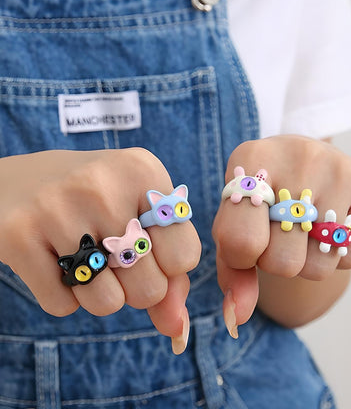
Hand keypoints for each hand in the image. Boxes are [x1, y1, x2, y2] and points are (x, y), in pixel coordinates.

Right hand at [0, 149, 200, 353]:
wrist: (25, 180)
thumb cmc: (99, 203)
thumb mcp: (144, 216)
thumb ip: (172, 272)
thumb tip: (177, 328)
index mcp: (143, 171)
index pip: (184, 257)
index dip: (168, 266)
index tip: (149, 248)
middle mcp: (102, 184)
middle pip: (150, 288)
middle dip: (137, 285)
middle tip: (114, 255)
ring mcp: (56, 208)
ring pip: (106, 303)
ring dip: (101, 293)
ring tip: (87, 258)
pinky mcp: (17, 235)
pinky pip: (62, 306)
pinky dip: (65, 295)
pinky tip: (56, 259)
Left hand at [212, 135, 350, 336]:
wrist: (297, 163)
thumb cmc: (259, 199)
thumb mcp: (234, 222)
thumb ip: (232, 269)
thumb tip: (238, 317)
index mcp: (251, 160)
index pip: (242, 243)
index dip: (240, 258)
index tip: (246, 242)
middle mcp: (299, 158)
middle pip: (283, 262)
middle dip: (274, 260)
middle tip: (276, 231)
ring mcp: (341, 169)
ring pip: (318, 267)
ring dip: (305, 260)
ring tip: (301, 227)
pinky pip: (350, 259)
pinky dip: (334, 254)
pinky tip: (326, 223)